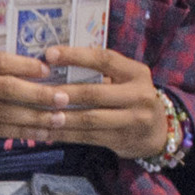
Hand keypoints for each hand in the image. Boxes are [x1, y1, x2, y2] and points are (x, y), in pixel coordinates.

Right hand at [0, 48, 63, 148]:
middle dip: (37, 93)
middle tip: (63, 97)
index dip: (24, 65)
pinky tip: (35, 132)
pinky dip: (16, 132)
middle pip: (2, 87)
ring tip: (57, 119)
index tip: (50, 70)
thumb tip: (22, 71)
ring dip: (32, 117)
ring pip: (0, 112)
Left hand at [28, 46, 170, 161]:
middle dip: (63, 93)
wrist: (158, 131)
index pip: (104, 59)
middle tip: (37, 91)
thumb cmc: (131, 96)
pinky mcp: (121, 140)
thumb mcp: (125, 78)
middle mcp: (138, 95)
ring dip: (60, 117)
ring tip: (37, 114)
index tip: (49, 54)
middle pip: (94, 93)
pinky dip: (64, 134)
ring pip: (89, 119)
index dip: (76, 56)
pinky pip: (87, 137)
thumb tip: (56, 61)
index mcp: (136, 72)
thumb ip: (100, 71)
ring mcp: (132, 120)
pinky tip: (45, 132)